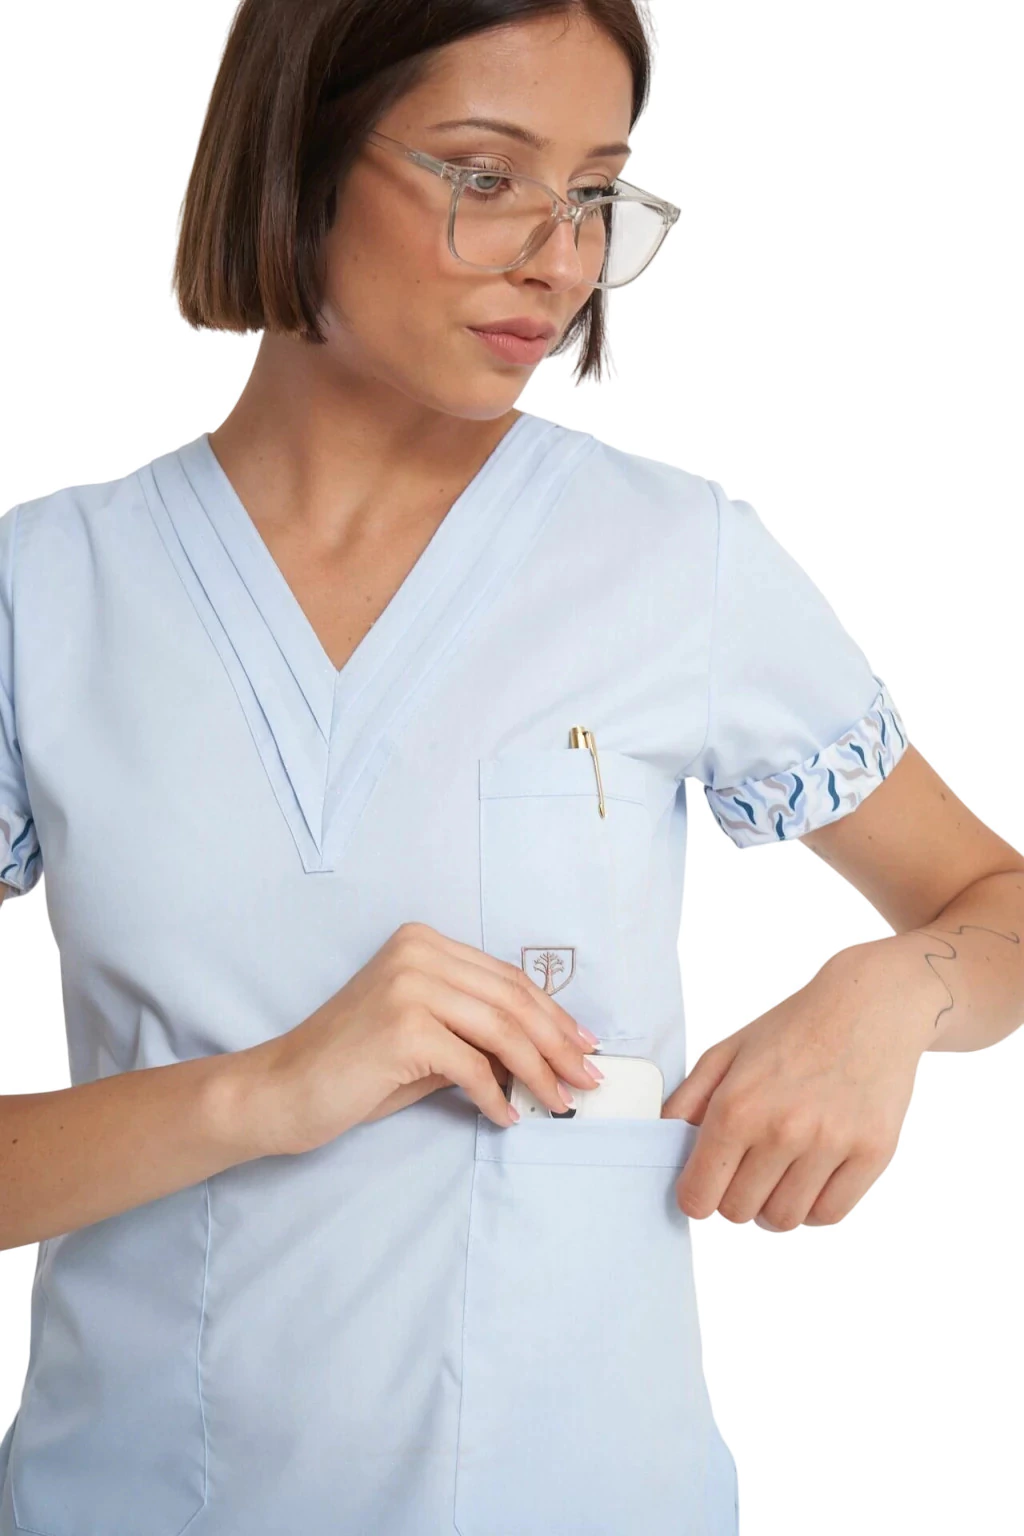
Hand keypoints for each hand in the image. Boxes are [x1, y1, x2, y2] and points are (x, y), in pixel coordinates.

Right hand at [241, 922, 601, 1154]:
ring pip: (502, 1030)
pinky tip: (507, 1116)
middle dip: (558, 1044)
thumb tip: (543, 1053)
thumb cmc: (351, 1066)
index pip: (506, 977)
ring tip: (559, 1101)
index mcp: (422, 943)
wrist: (282, 1089)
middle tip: (586, 1078)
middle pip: (512, 1000)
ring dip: (539, 1071)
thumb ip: (474, 1031)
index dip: (553, 1014)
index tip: (583, 1044)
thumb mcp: (423, 1035)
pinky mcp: (404, 1029)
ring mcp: (409, 987)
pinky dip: (496, 1096)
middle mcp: (417, 953)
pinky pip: (472, 1067)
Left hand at [661, 944, 931, 1230]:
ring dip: (774, 1206)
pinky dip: (813, 1207)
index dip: (696, 1195)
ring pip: (784, 1220)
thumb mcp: (726, 1053)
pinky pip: (829, 1214)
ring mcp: (830, 1144)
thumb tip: (666, 1144)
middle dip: (735, 1197)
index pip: (699, 1195)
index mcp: (738, 1106)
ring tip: (779, 1172)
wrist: (868, 1005)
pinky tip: (810, 1177)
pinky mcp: (872, 1153)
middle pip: (739, 1213)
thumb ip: (688, 1102)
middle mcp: (783, 1130)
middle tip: (747, 1168)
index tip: (705, 1184)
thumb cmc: (793, 1028)